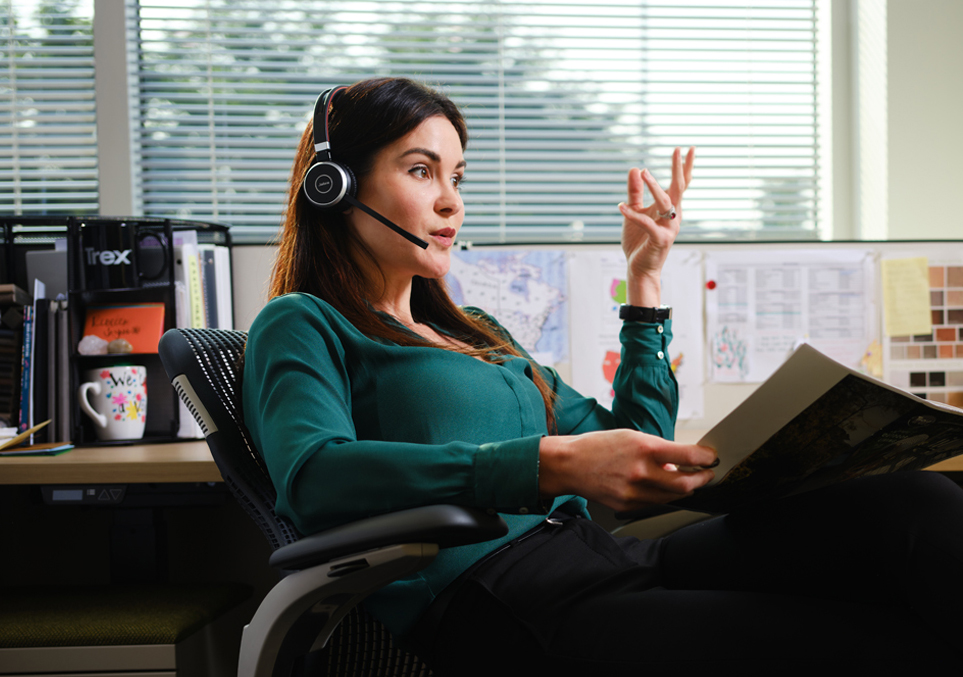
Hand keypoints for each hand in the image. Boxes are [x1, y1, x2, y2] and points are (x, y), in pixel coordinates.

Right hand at [538, 429, 715, 512]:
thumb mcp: (631, 437)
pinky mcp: (627, 505)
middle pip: (686, 483)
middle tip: (706, 474)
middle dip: (702, 478)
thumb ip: (657, 450)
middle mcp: (641, 472)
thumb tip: (678, 464)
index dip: (706, 458)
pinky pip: (655, 503)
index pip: (688, 455)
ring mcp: (634, 492)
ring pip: (673, 496)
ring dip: (685, 489)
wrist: (569, 464)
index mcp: (644, 448)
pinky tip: (660, 486)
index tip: (712, 457)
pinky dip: (663, 495)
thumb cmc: (598, 447)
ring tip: (687, 479)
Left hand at [619, 147, 694, 305]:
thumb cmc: (639, 240)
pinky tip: (620, 206)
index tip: (687, 149)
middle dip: (678, 169)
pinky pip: (646, 223)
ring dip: (653, 186)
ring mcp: (669, 228)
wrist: (638, 267)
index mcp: (670, 208)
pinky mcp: (660, 240)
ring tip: (644, 173)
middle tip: (677, 149)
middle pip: (678, 188)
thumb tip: (636, 169)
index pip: (680, 184)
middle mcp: (674, 216)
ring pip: (665, 202)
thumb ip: (635, 192)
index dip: (684, 167)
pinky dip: (632, 215)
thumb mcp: (634, 211)